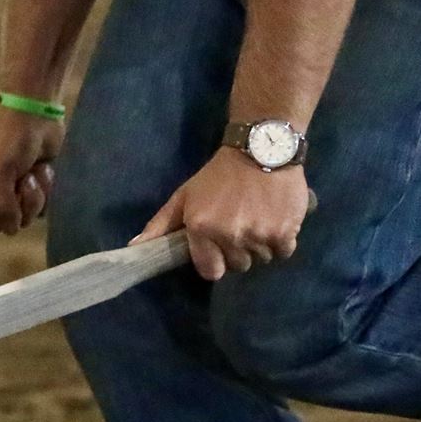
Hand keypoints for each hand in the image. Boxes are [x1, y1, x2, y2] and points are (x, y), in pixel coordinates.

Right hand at [0, 105, 63, 233]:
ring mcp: (16, 189)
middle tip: (23, 180)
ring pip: (33, 213)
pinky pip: (47, 203)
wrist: (35, 114)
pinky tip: (43, 168)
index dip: (1, 217)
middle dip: (24, 203)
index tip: (9, 199)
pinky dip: (48, 187)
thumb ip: (1, 206)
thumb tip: (11, 229)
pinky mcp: (37, 184)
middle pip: (13, 221)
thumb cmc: (10, 140)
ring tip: (34, 170)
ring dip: (38, 193)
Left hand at [134, 152, 310, 279]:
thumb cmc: (217, 176)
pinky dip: (281, 241)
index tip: (217, 249)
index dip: (213, 262)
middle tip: (239, 228)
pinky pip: (283, 252)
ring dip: (259, 246)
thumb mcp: (184, 195)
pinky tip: (274, 221)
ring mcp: (260, 235)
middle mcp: (231, 235)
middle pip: (237, 265)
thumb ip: (161, 224)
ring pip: (261, 259)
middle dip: (237, 252)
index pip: (210, 271)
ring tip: (257, 221)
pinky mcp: (286, 232)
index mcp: (203, 228)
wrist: (260, 150)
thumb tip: (135, 246)